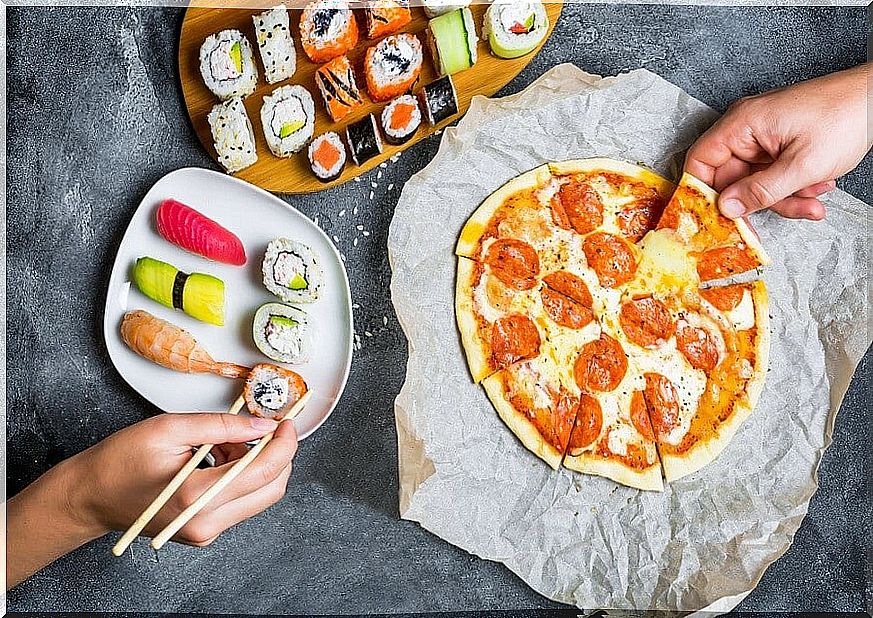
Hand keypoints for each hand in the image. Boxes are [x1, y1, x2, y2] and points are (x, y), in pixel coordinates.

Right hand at [7, 413, 297, 588]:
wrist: (89, 497)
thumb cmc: (119, 462)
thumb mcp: (170, 428)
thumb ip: (222, 426)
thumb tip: (263, 424)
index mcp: (196, 497)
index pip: (264, 471)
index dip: (284, 443)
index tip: (287, 422)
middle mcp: (206, 522)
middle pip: (272, 488)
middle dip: (276, 454)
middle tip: (261, 427)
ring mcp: (206, 531)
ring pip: (260, 495)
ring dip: (255, 463)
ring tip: (221, 442)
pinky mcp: (204, 530)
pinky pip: (240, 501)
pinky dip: (239, 475)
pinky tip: (215, 457)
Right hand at [685, 64, 870, 220]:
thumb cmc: (844, 116)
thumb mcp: (801, 166)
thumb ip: (760, 191)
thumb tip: (727, 208)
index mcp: (742, 124)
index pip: (700, 161)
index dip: (701, 192)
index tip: (711, 218)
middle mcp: (748, 129)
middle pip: (732, 179)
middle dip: (759, 201)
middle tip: (775, 216)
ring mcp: (765, 137)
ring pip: (757, 182)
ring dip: (784, 197)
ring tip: (812, 199)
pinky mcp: (781, 144)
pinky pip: (774, 175)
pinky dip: (794, 187)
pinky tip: (817, 185)